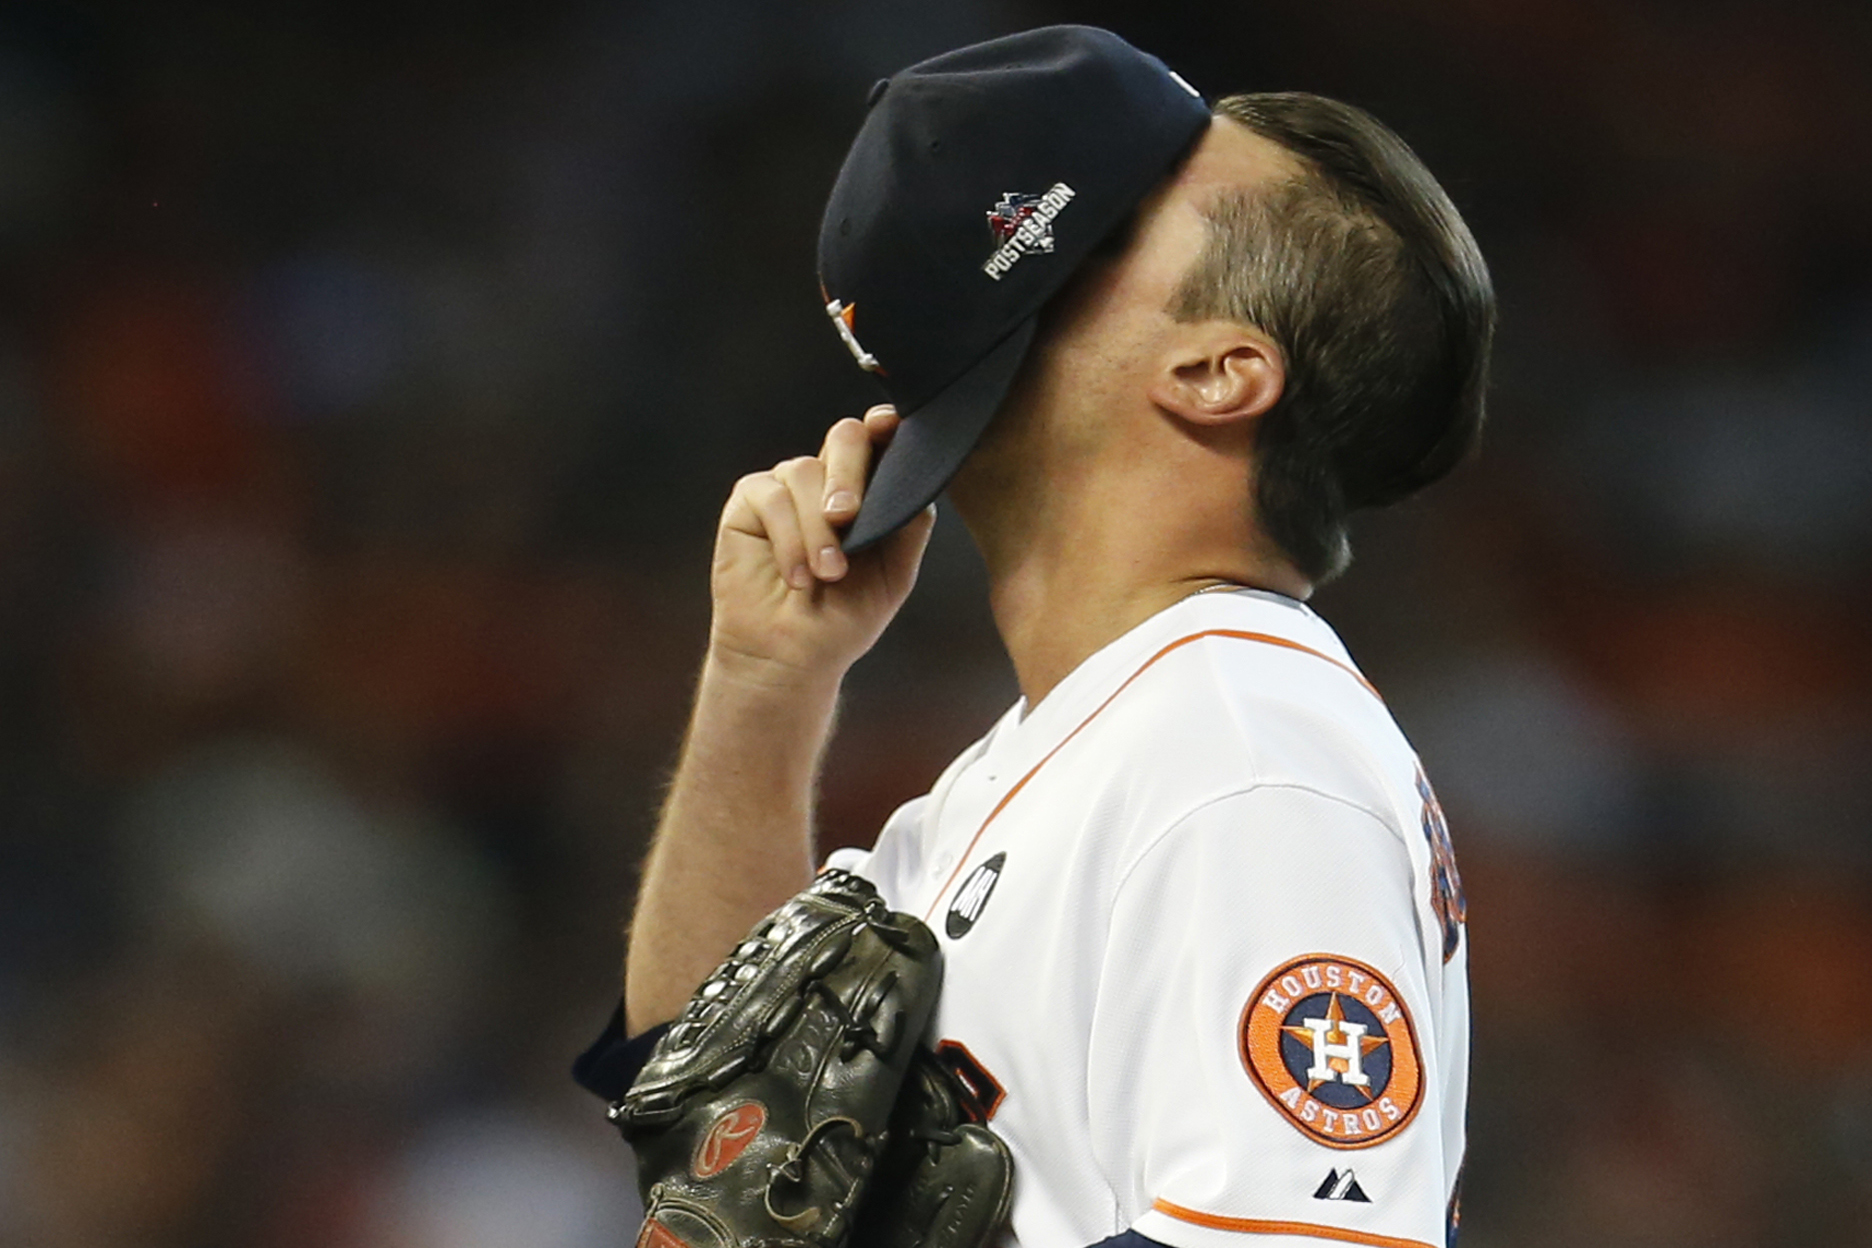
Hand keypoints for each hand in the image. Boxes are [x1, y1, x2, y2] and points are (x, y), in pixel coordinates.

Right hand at [708, 406, 936, 684]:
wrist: (792, 655)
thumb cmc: (844, 617)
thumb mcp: (895, 574)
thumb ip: (911, 526)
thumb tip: (922, 480)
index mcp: (867, 489)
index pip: (879, 440)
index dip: (885, 426)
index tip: (889, 426)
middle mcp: (827, 479)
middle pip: (844, 438)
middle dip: (849, 474)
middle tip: (847, 518)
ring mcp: (787, 486)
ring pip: (805, 471)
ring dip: (818, 528)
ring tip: (826, 575)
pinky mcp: (750, 501)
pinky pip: (772, 498)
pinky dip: (789, 539)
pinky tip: (798, 577)